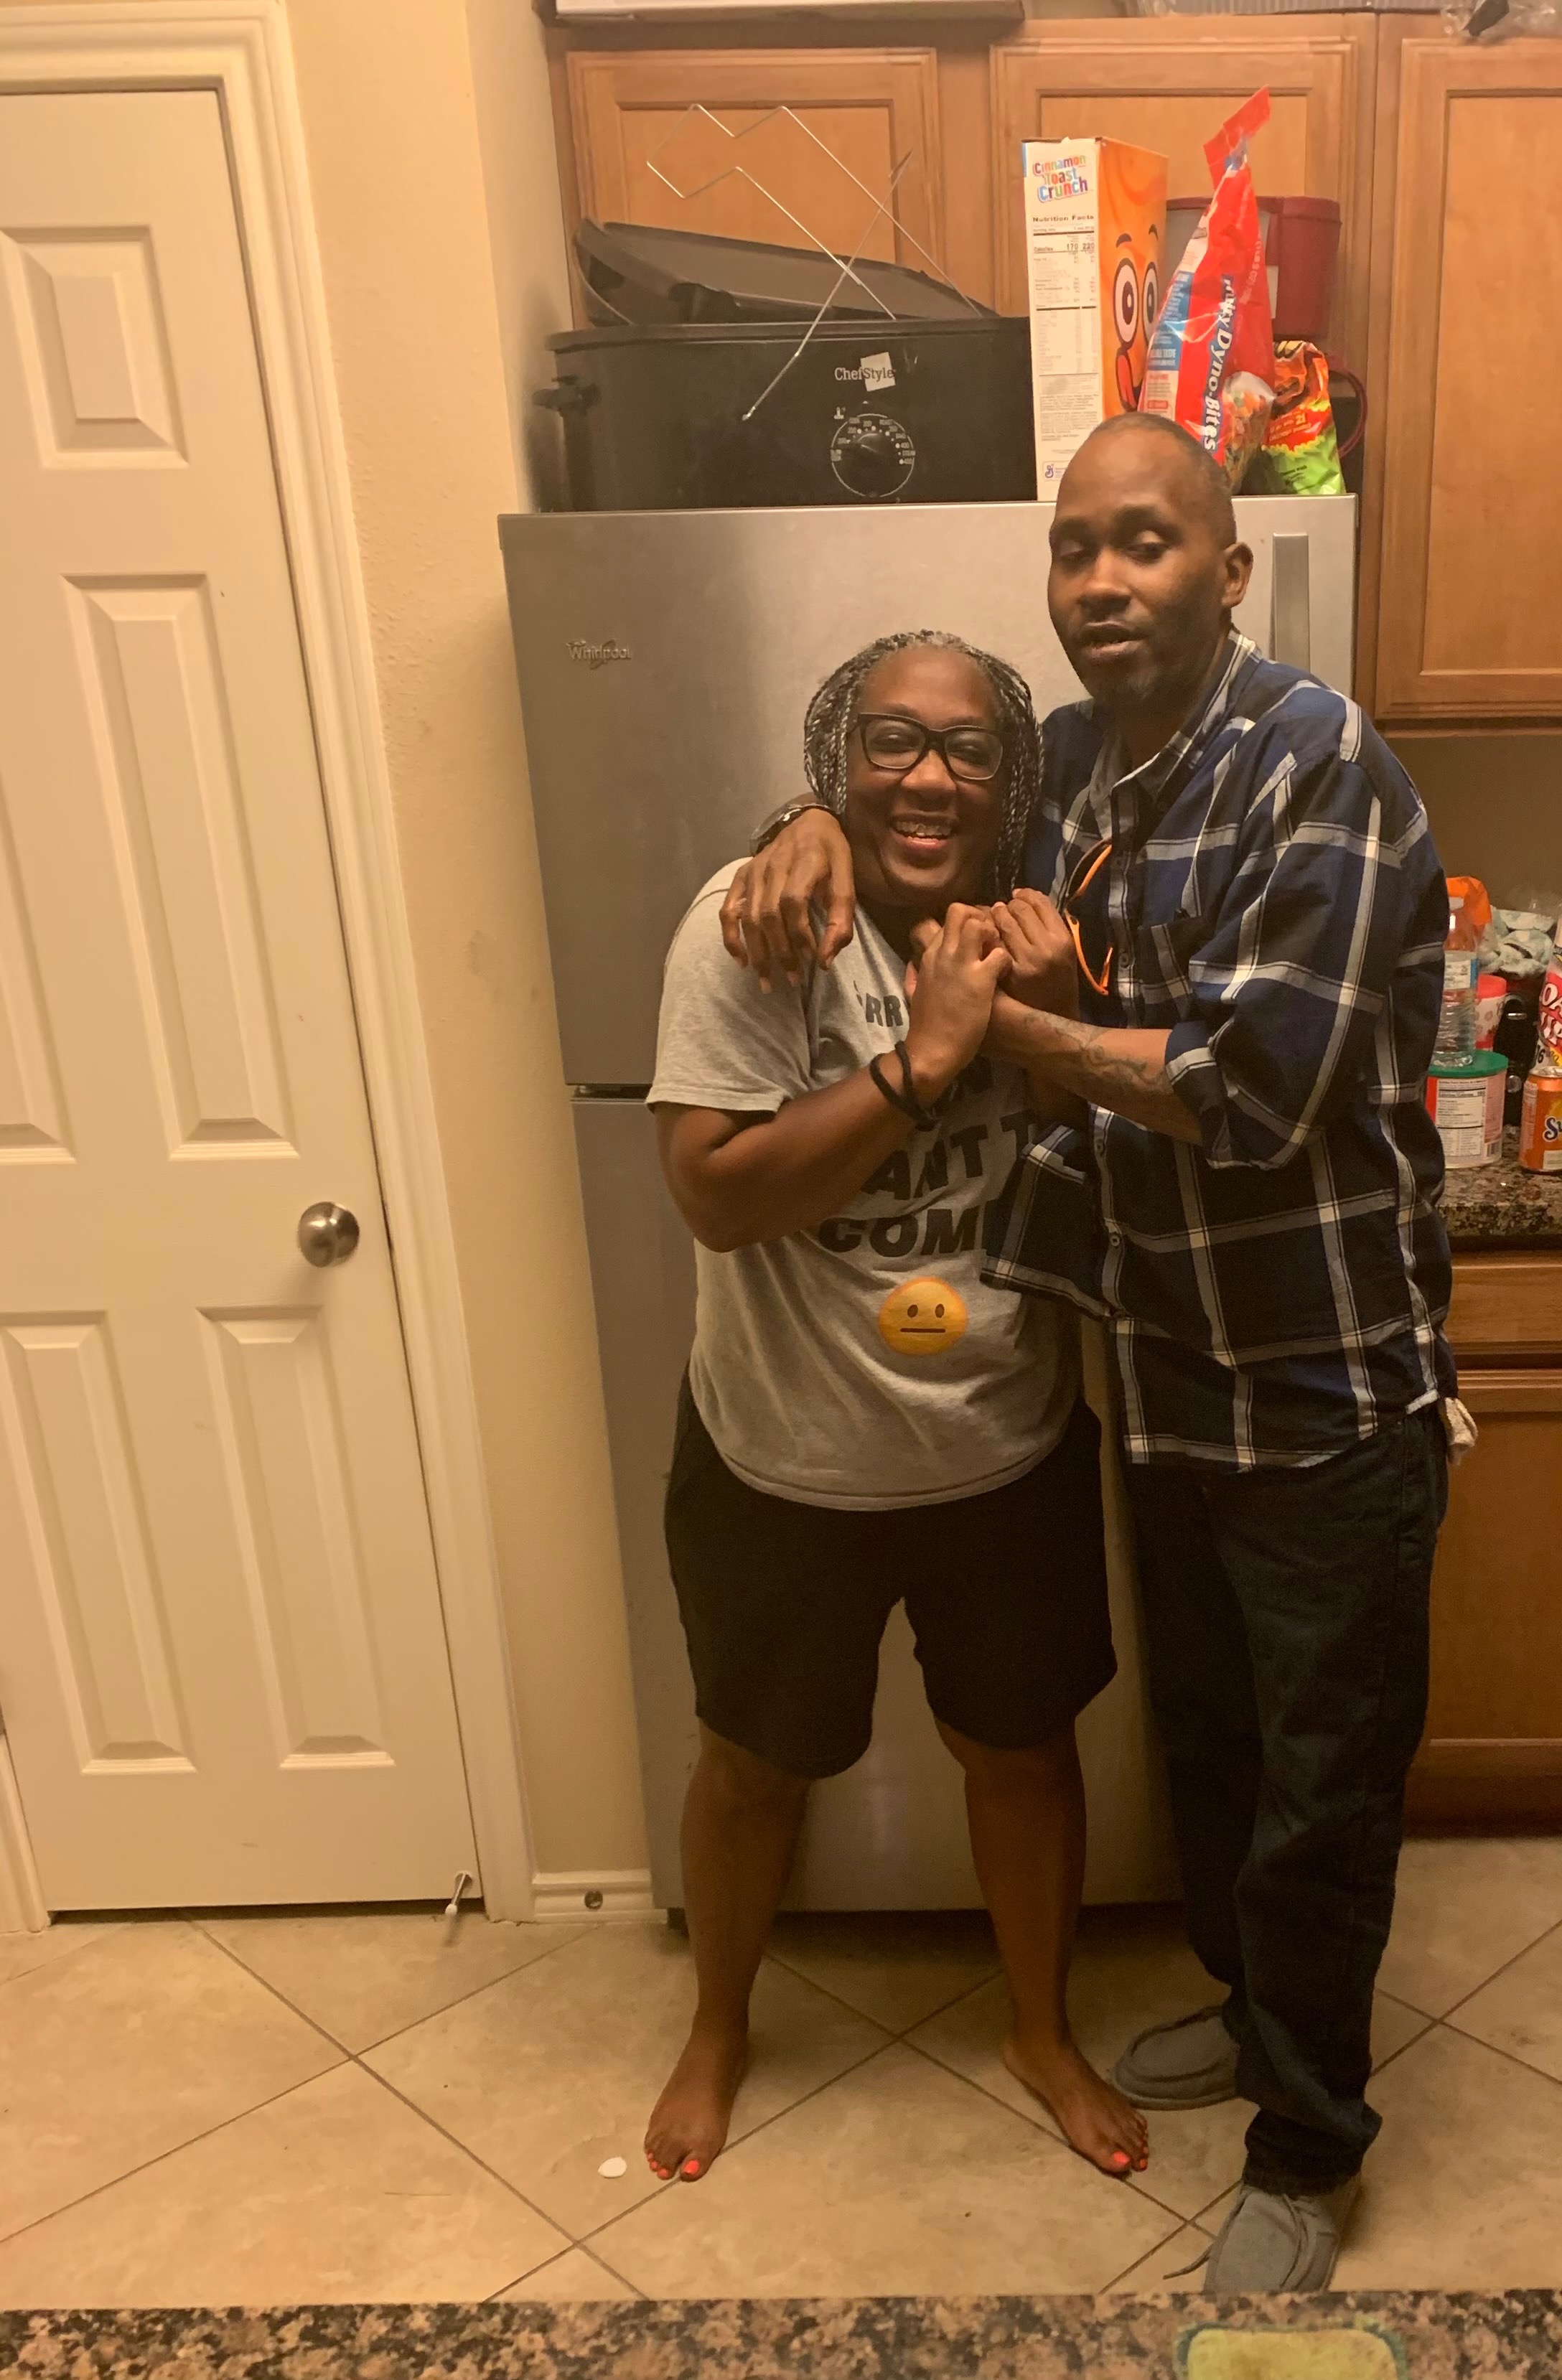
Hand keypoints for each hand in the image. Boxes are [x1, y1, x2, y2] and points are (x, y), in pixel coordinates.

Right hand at [719, 810, 855, 990]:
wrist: (808, 821)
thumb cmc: (831, 854)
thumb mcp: (848, 880)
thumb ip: (841, 919)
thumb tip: (825, 961)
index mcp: (804, 861)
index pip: (794, 903)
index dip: (801, 935)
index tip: (812, 959)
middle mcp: (773, 865)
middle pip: (768, 915)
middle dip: (780, 953)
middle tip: (792, 980)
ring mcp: (753, 871)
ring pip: (748, 918)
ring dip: (757, 953)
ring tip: (767, 980)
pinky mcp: (741, 877)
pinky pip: (728, 911)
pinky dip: (731, 938)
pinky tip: (742, 961)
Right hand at [903, 906, 1010, 1100]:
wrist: (931, 1051)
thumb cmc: (924, 1027)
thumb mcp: (913, 994)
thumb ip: (914, 976)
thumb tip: (913, 965)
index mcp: (928, 957)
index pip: (943, 920)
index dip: (963, 923)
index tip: (972, 938)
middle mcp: (944, 954)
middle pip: (959, 911)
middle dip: (978, 916)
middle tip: (988, 937)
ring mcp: (961, 965)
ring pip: (979, 924)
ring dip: (993, 934)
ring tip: (996, 952)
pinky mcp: (980, 981)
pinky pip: (1000, 954)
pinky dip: (1007, 961)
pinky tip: (1005, 974)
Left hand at [991, 889, 1077, 1017]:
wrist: (1054, 1014)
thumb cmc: (1058, 978)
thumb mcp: (1062, 948)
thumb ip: (1047, 922)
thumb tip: (1022, 895)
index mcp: (1062, 939)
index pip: (1039, 902)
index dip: (1025, 895)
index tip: (1017, 896)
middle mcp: (1046, 948)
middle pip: (1019, 910)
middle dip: (1008, 906)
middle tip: (1002, 909)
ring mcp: (1026, 962)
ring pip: (1004, 924)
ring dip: (995, 917)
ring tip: (994, 920)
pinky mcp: (1009, 974)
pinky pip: (994, 944)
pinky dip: (989, 937)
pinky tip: (989, 939)